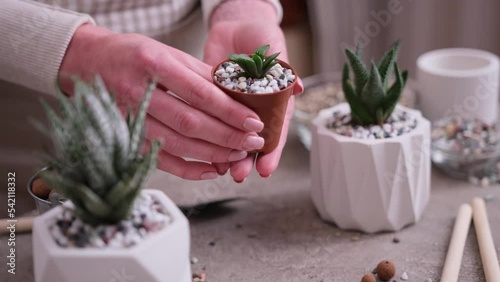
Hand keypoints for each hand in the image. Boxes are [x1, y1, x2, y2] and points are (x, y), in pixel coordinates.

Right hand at [59, 24, 266, 179]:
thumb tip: (235, 95)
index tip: (253, 121)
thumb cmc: (132, 55)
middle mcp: (139, 93)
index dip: (229, 111)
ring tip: (238, 155)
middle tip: (253, 142)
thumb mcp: (167, 52)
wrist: (87, 63)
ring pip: (177, 145)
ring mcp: (129, 118)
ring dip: (213, 155)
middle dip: (227, 137)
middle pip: (190, 123)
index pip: (200, 93)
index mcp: (154, 64)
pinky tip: (211, 169)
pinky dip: (188, 169)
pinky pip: (160, 160)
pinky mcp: (125, 138)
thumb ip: (201, 74)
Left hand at [204, 21, 303, 181]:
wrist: (237, 25)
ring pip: (231, 135)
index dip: (272, 150)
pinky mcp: (212, 100)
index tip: (266, 168)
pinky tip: (203, 151)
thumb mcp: (277, 49)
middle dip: (247, 159)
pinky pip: (210, 121)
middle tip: (240, 174)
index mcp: (274, 102)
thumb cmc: (263, 37)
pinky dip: (208, 136)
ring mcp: (233, 107)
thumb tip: (298, 86)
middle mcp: (254, 110)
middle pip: (253, 140)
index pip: (276, 131)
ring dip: (227, 154)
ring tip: (223, 170)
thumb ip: (285, 69)